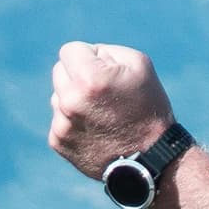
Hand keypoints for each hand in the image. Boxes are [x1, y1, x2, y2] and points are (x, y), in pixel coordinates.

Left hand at [48, 42, 175, 181]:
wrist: (151, 159)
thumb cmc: (149, 108)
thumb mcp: (140, 66)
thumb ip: (106, 51)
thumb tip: (84, 56)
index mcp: (90, 78)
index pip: (70, 50)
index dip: (89, 57)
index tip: (105, 72)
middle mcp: (70, 100)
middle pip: (60, 71)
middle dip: (79, 76)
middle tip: (105, 94)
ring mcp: (62, 123)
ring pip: (58, 96)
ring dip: (75, 100)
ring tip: (103, 116)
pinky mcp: (58, 141)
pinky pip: (60, 119)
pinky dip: (74, 122)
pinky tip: (96, 131)